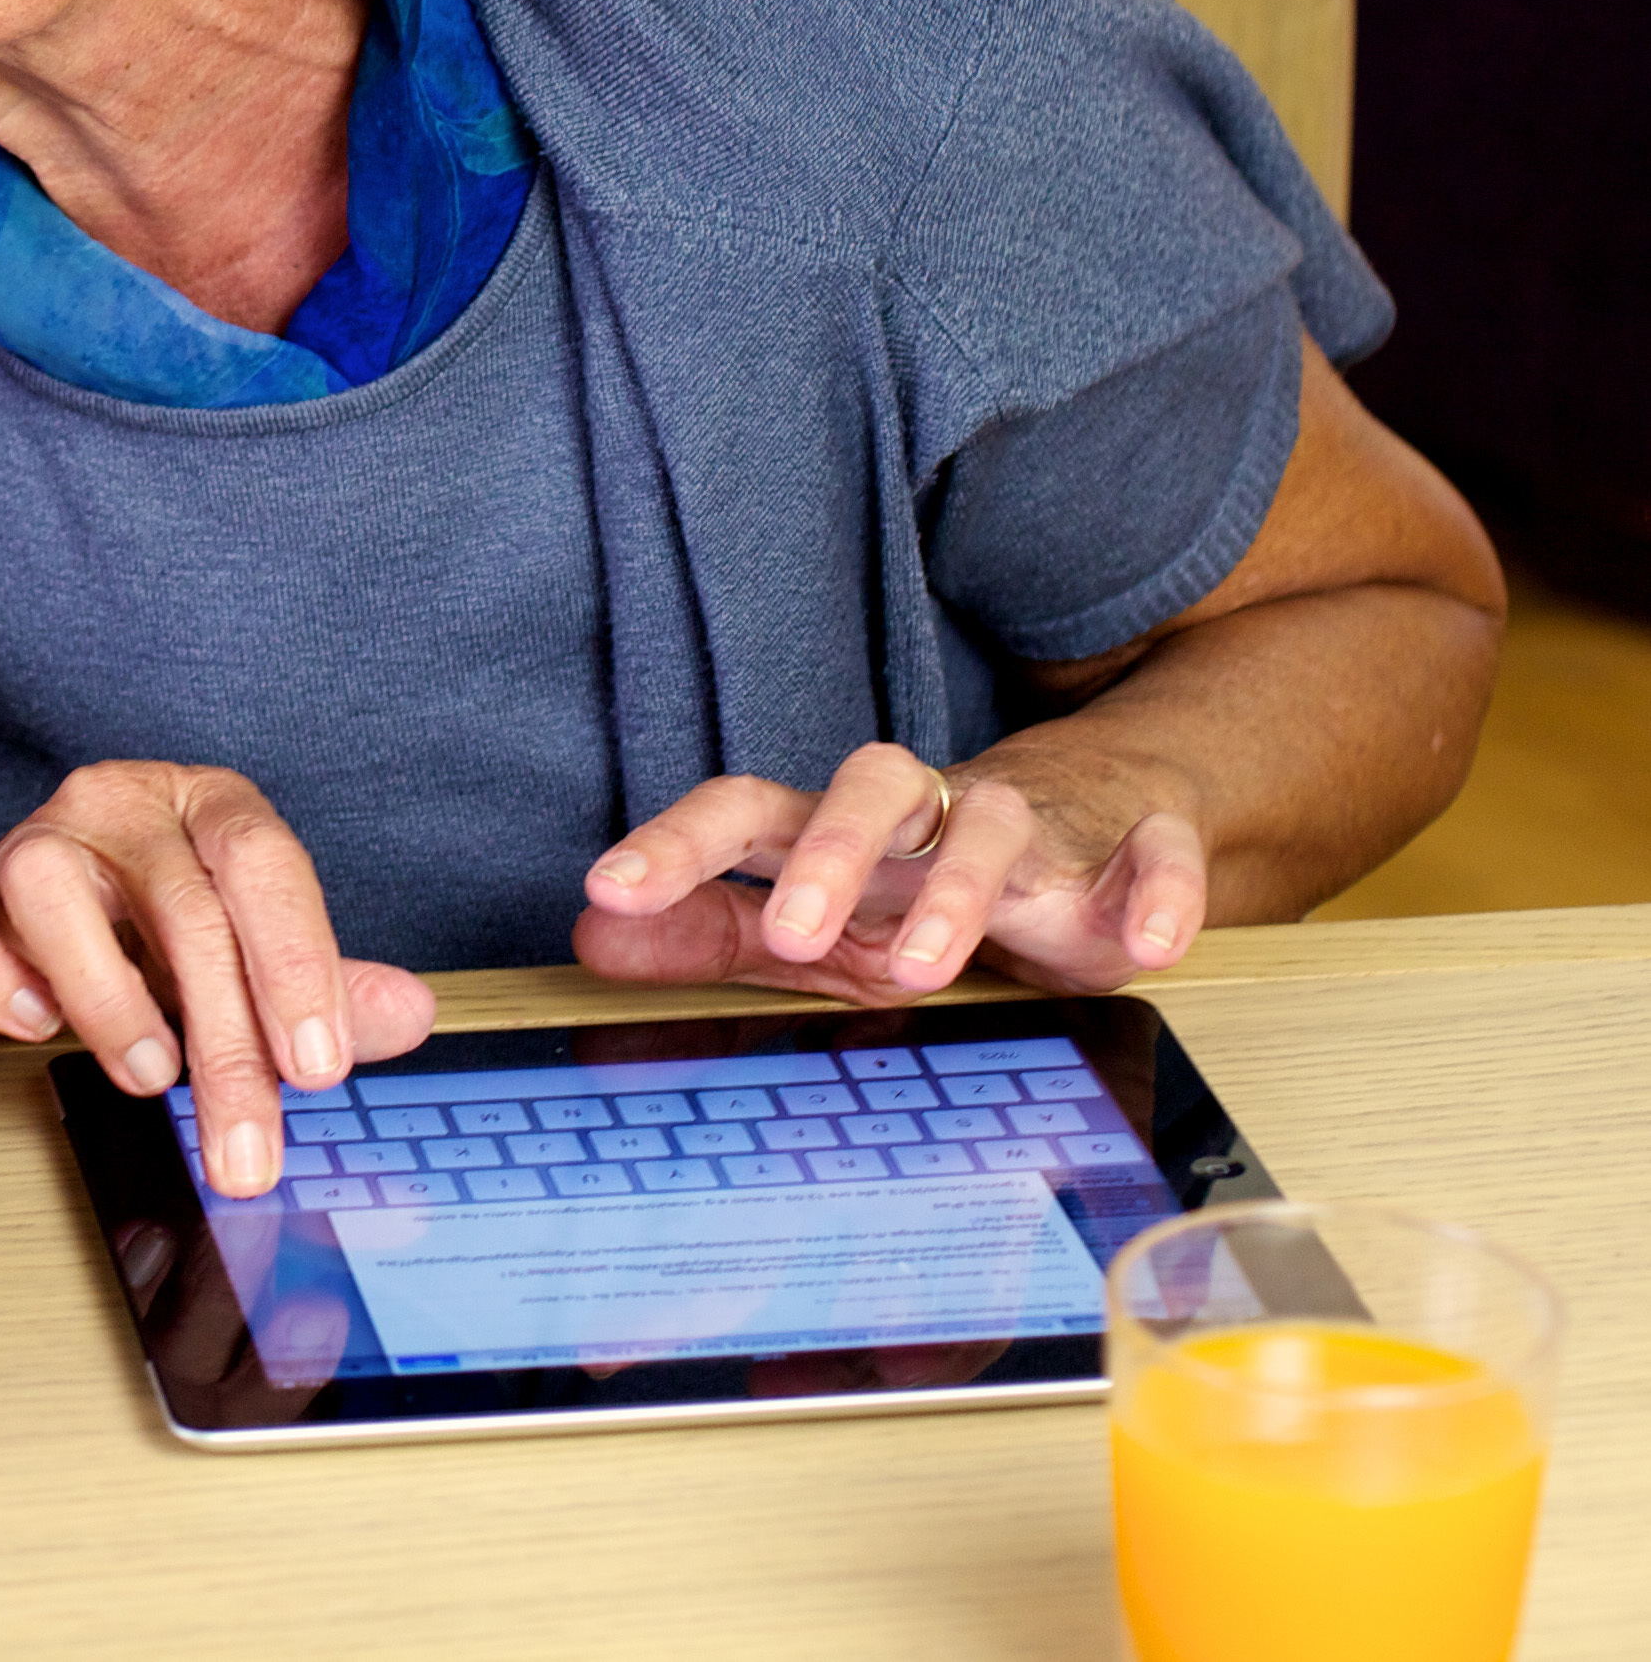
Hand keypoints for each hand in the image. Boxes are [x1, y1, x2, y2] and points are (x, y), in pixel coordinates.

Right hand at [0, 760, 435, 1198]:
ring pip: (47, 883)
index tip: (318, 1066)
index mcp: (208, 806)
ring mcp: (31, 841)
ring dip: (105, 995)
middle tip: (246, 1147)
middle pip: (178, 904)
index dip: (296, 963)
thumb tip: (408, 1014)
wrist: (81, 884)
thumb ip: (332, 989)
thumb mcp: (264, 949)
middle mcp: (119, 808)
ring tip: (147, 1074)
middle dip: (223, 1042)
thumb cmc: (179, 921)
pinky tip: (30, 1023)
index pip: (260, 859)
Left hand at [576, 738, 1207, 1002]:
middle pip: (870, 789)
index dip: (676, 845)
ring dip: (961, 888)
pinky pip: (1155, 855)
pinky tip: (1148, 946)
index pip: (746, 810)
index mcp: (839, 826)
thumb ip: (711, 930)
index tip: (607, 888)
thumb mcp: (819, 919)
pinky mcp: (1138, 850)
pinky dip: (1159, 894)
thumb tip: (594, 936)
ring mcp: (1037, 826)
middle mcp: (931, 813)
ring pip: (998, 822)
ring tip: (924, 965)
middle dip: (829, 855)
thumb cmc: (927, 880)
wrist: (1094, 822)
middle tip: (794, 933)